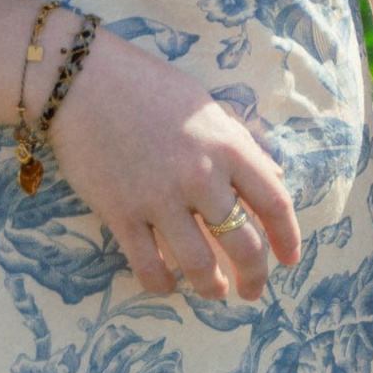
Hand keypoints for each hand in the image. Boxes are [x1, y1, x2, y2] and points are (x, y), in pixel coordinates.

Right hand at [43, 26, 303, 304]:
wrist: (83, 80)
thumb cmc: (149, 87)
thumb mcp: (208, 109)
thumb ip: (241, 148)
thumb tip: (274, 183)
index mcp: (229, 146)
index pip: (274, 203)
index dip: (288, 237)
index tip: (290, 259)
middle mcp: (200, 177)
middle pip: (243, 244)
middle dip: (254, 276)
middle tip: (253, 291)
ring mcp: (159, 199)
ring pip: (198, 264)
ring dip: (211, 286)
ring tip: (214, 292)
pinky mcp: (120, 214)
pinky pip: (148, 265)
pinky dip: (162, 283)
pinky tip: (168, 284)